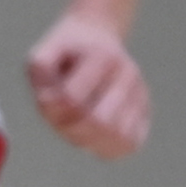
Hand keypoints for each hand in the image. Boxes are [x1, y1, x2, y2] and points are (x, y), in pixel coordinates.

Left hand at [25, 11, 151, 158]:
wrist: (96, 39)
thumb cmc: (63, 54)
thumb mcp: (43, 54)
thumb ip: (40, 72)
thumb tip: (49, 100)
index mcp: (103, 57)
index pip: (72, 100)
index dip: (51, 108)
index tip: (47, 98)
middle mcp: (128, 74)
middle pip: (99, 122)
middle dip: (71, 128)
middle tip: (62, 117)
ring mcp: (140, 93)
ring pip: (117, 138)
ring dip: (87, 139)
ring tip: (76, 125)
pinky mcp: (145, 111)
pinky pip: (128, 144)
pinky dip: (105, 147)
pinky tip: (92, 134)